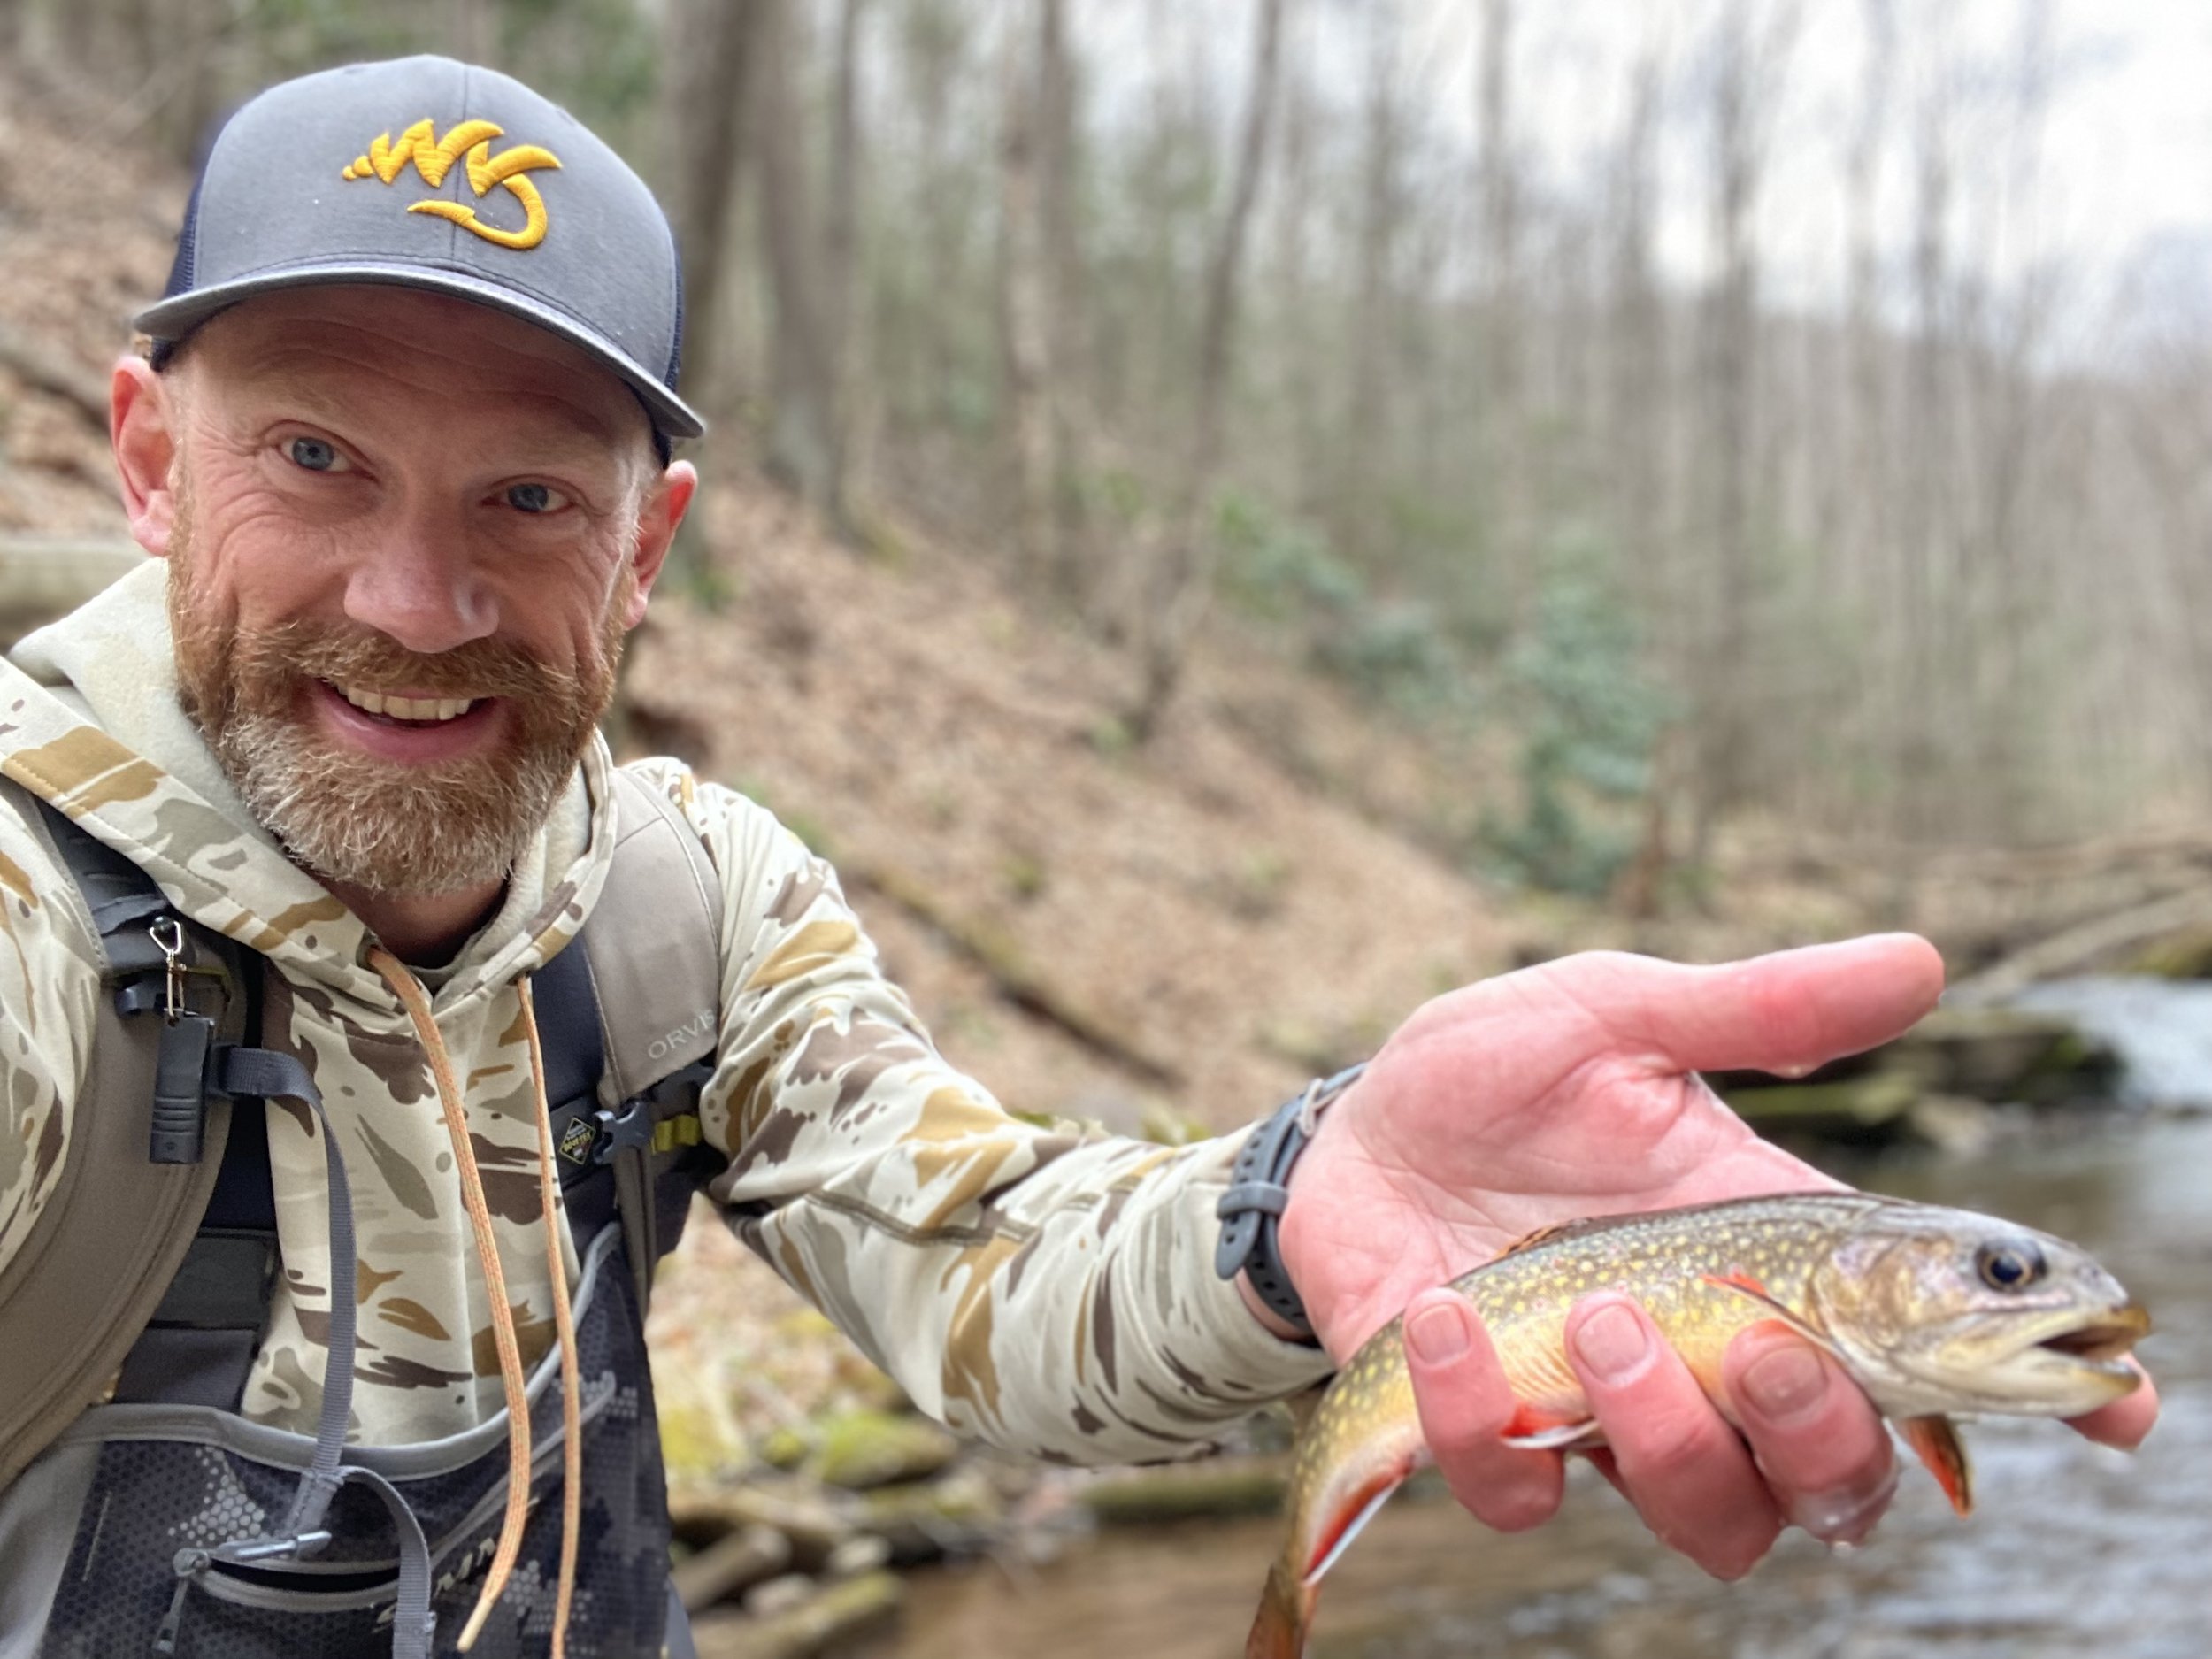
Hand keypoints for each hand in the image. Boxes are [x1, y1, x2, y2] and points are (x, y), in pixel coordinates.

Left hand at [1274, 935, 2159, 1575]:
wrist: (1346, 1127)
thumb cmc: (1489, 1071)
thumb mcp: (1615, 1014)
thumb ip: (1755, 1009)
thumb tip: (1922, 960)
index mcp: (1771, 1258)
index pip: (1934, 1354)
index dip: (2042, 1398)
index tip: (2118, 1405)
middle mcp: (1709, 1360)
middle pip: (1839, 1476)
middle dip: (1824, 1433)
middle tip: (1758, 1339)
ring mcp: (1604, 1415)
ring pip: (1715, 1521)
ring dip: (1672, 1440)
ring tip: (1601, 1317)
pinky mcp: (1486, 1434)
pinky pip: (1520, 1490)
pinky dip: (1484, 1418)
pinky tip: (1443, 1310)